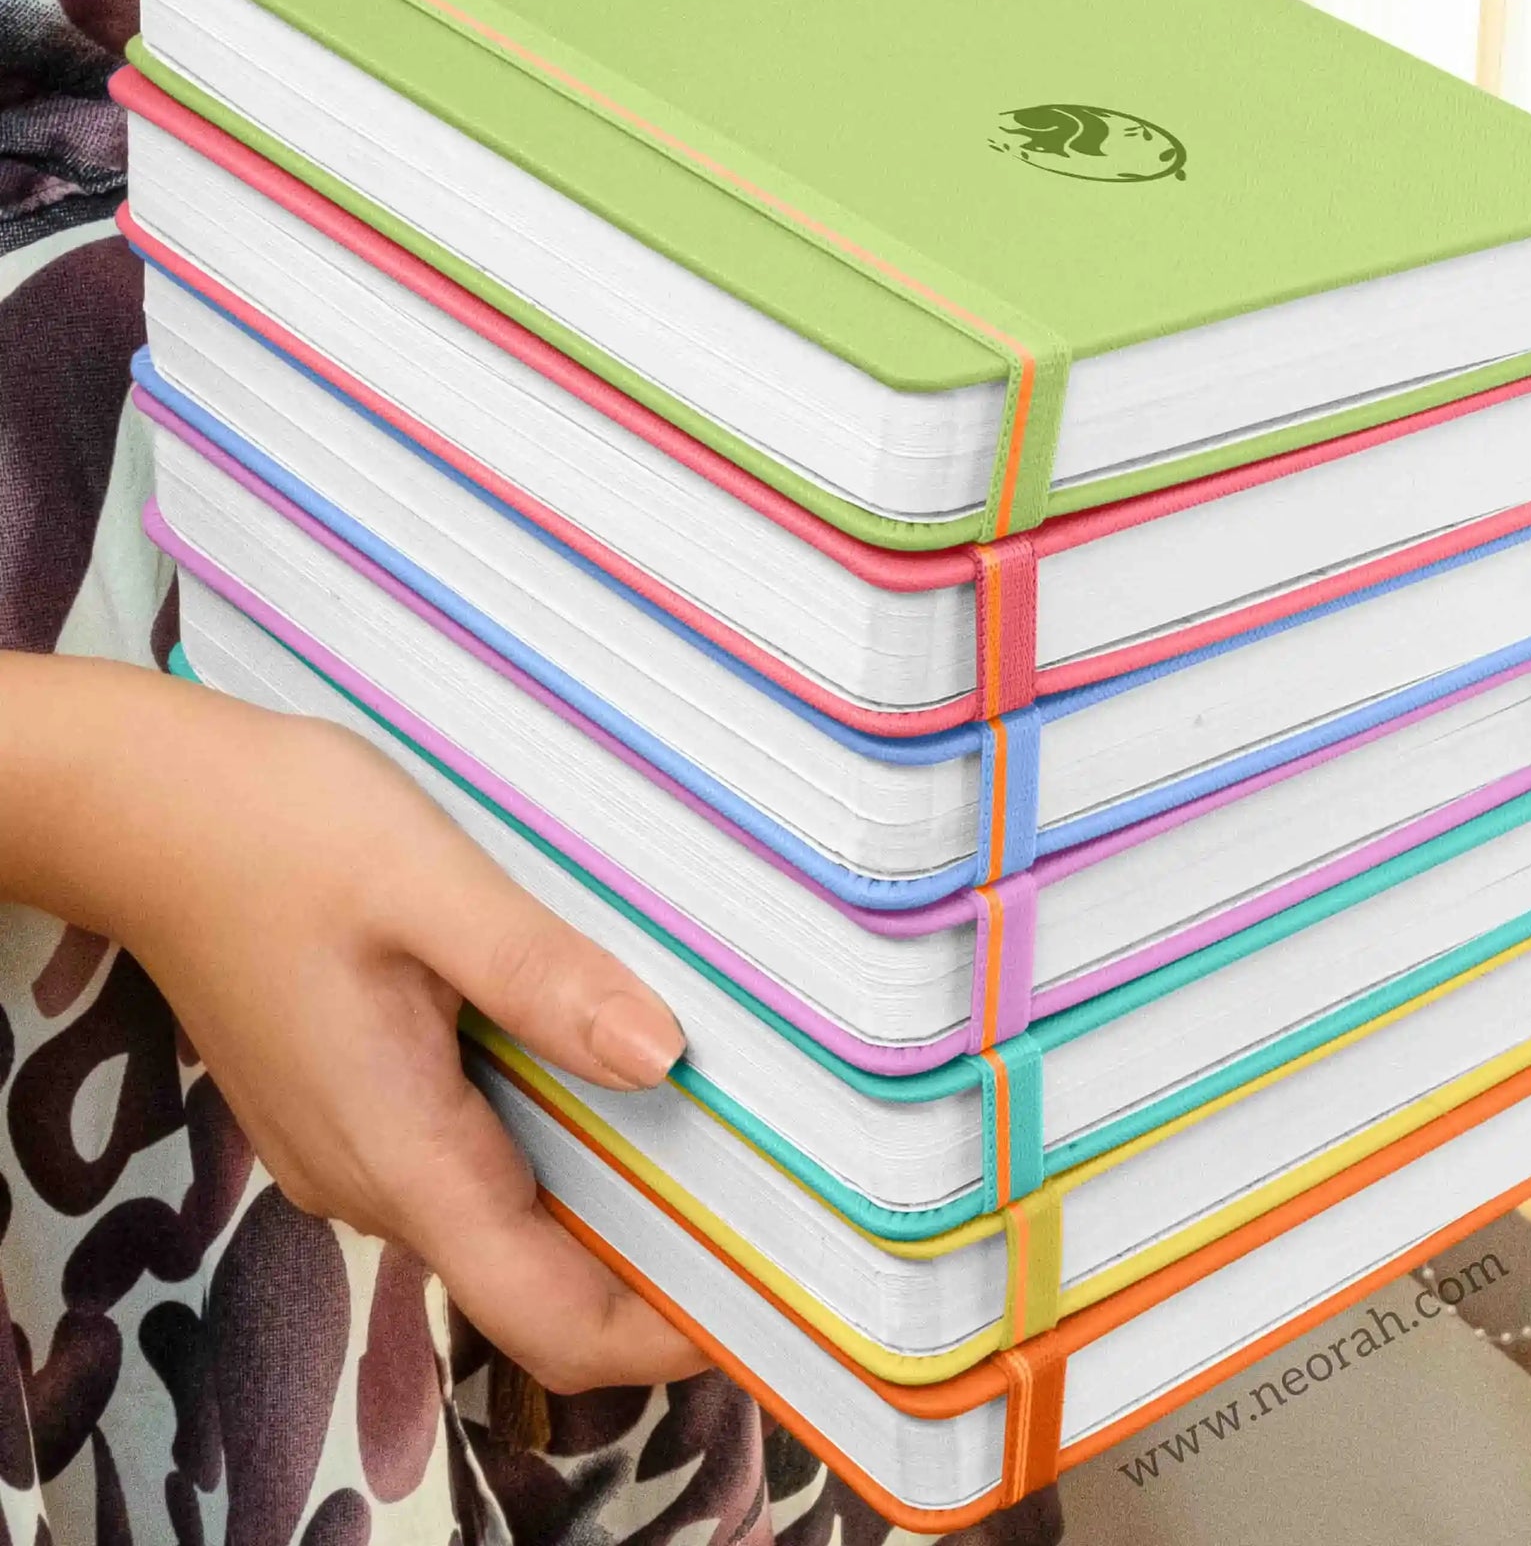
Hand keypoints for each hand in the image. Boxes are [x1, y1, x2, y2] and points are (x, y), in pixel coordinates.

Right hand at [0, 650, 705, 1392]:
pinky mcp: (347, 1103)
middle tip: (764, 1193)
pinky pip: (466, 1163)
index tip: (753, 1296)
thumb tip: (662, 1059)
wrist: (149, 812)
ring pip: (501, 1221)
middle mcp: (370, 1177)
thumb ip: (544, 979)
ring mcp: (351, 1146)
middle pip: (534, 1282)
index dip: (654, 1336)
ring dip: (601, 1201)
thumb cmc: (281, 835)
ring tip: (706, 1127)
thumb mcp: (430, 887)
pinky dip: (546, 1148)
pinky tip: (599, 1069)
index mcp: (398, 1150)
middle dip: (650, 1265)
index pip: (544, 1316)